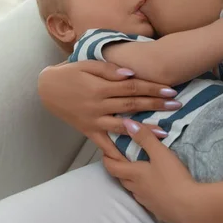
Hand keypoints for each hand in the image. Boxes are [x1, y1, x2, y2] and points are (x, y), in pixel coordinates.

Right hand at [38, 61, 181, 159]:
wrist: (46, 88)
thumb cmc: (69, 72)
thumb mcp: (86, 64)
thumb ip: (108, 69)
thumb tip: (131, 73)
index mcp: (100, 87)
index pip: (132, 87)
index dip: (152, 88)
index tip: (170, 90)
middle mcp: (99, 105)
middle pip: (133, 105)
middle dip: (156, 106)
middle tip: (176, 106)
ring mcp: (94, 120)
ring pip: (124, 125)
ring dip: (145, 129)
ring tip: (165, 133)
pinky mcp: (88, 130)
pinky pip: (104, 143)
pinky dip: (117, 152)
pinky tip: (131, 158)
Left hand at [103, 119, 200, 222]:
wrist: (190, 206)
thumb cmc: (173, 177)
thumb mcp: (160, 153)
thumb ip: (144, 137)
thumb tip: (126, 123)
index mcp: (134, 174)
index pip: (112, 167)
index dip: (107, 158)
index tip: (105, 151)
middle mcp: (136, 188)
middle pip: (121, 178)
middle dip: (118, 168)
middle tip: (120, 158)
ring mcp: (146, 200)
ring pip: (132, 189)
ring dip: (131, 180)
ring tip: (136, 171)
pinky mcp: (157, 209)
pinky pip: (145, 198)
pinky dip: (144, 190)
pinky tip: (153, 187)